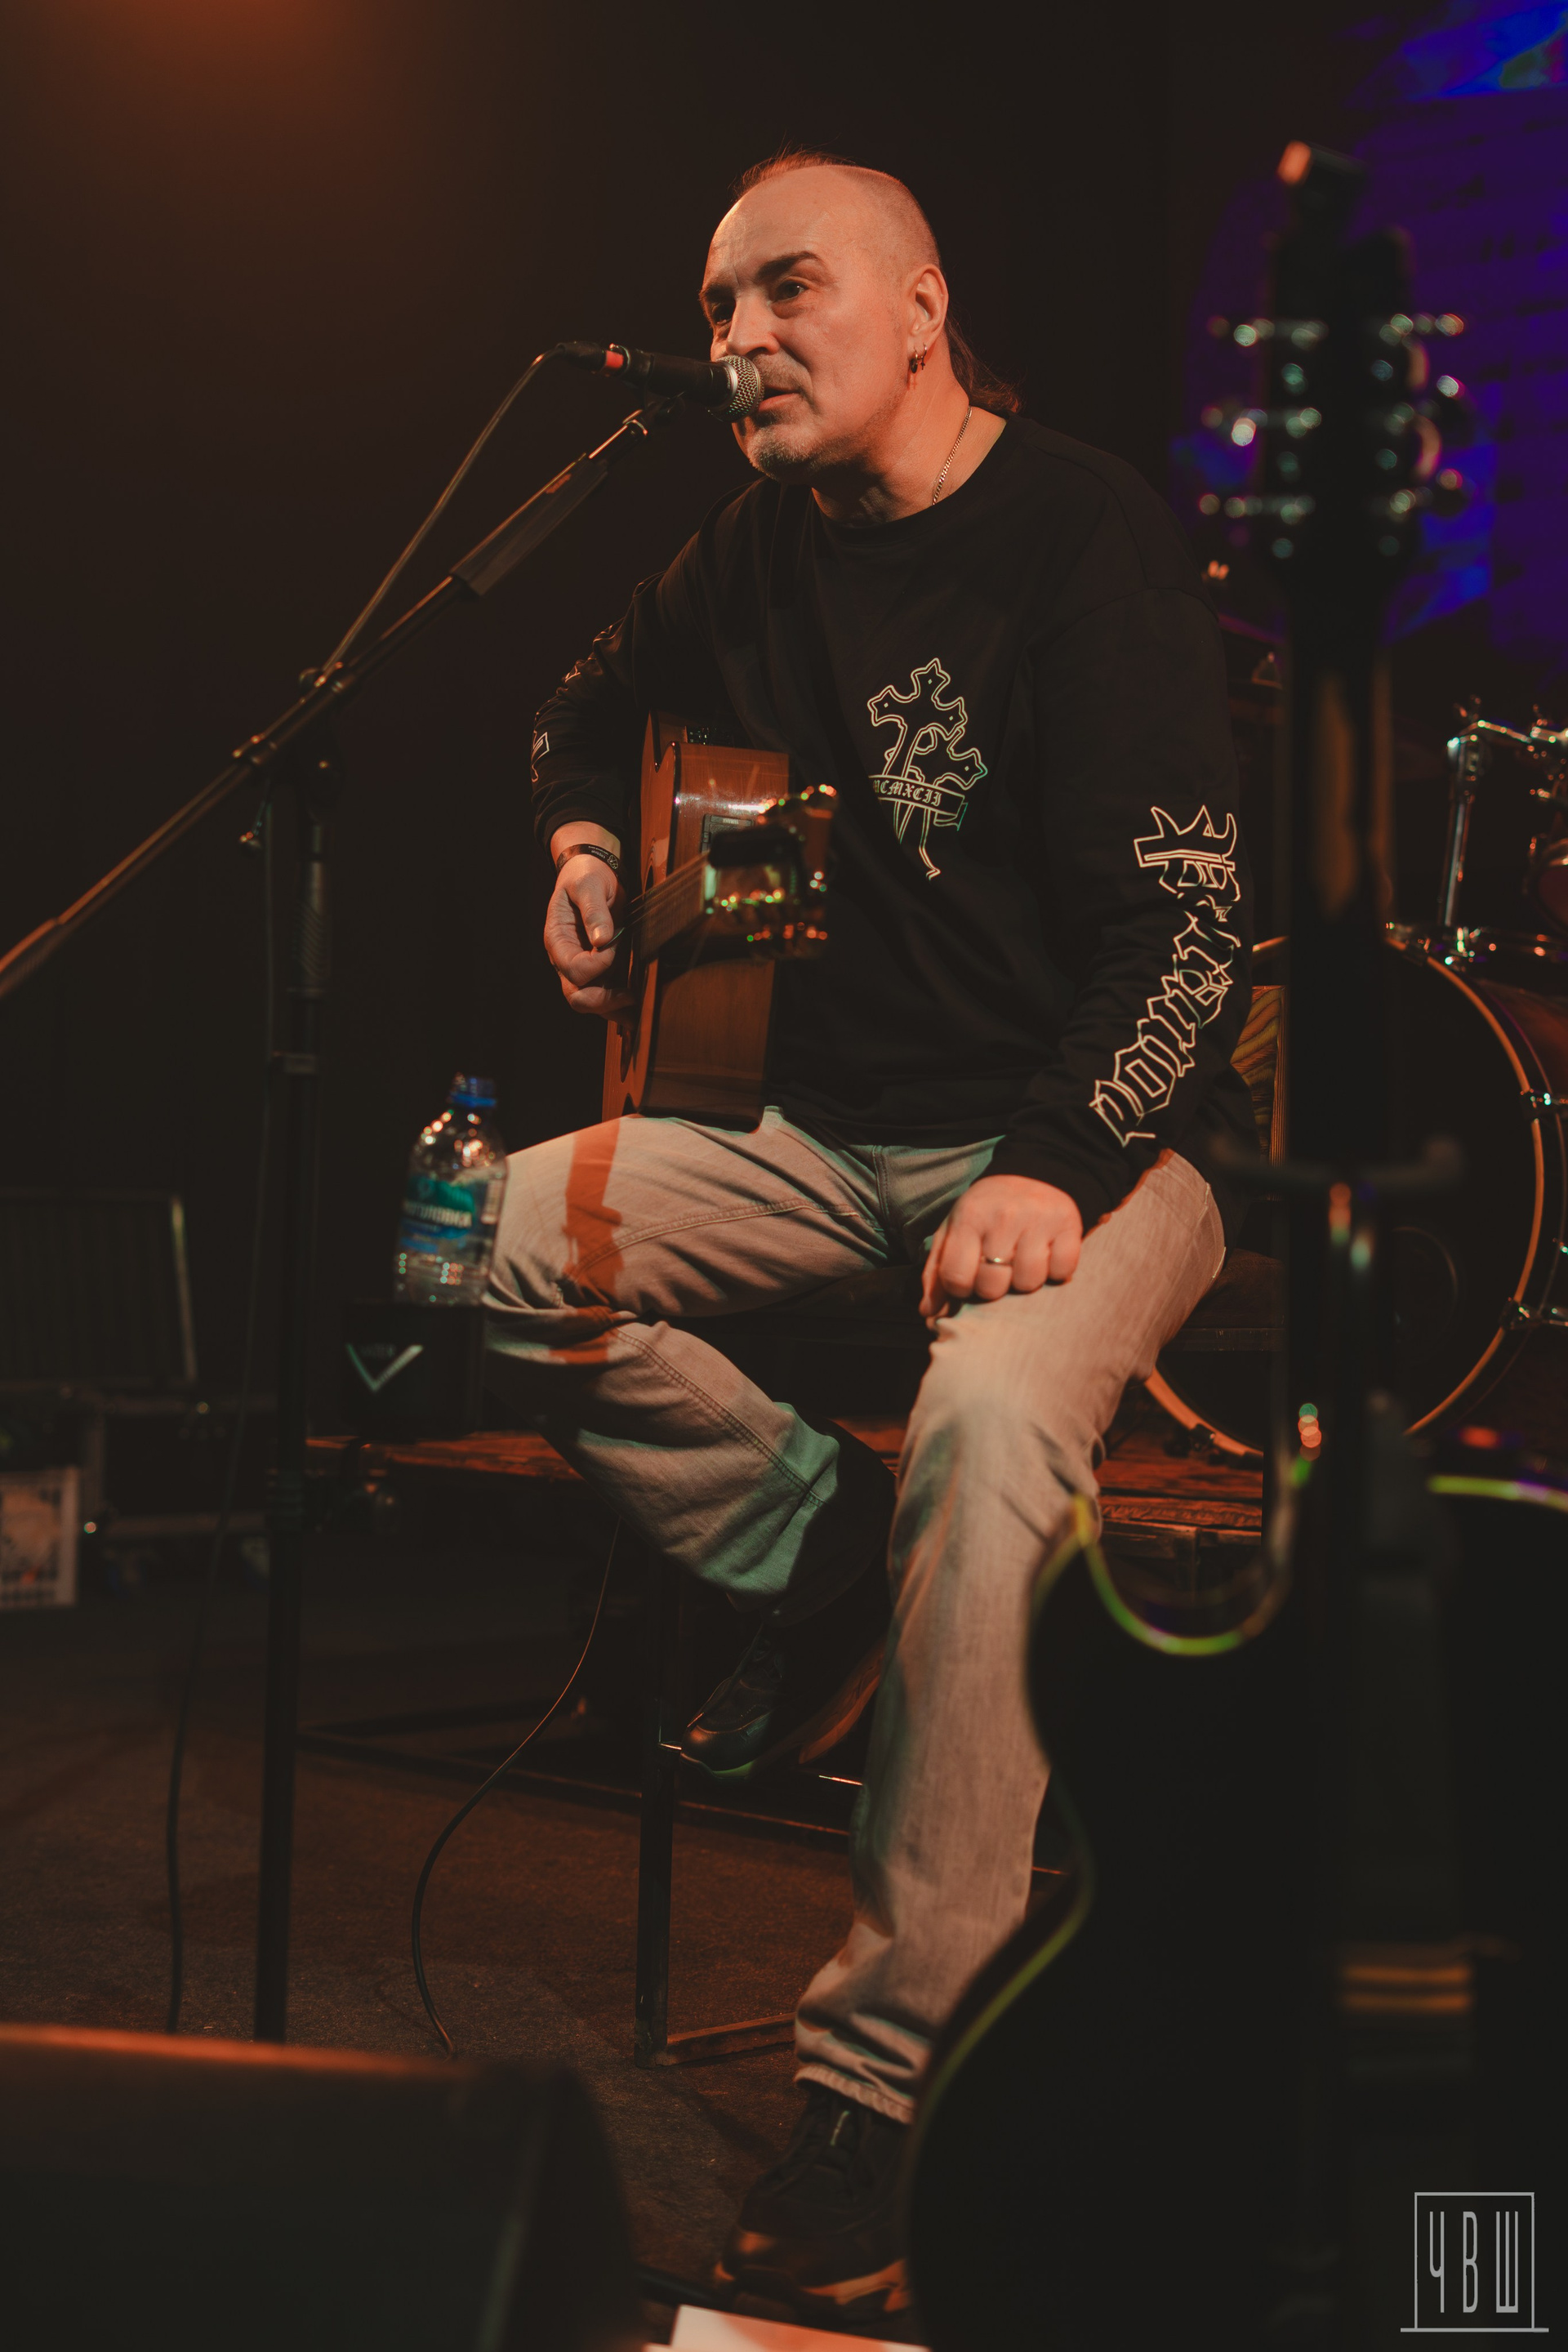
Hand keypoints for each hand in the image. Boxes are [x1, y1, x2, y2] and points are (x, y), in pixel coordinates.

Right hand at [544, 850, 630, 1017]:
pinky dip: (619, 1004)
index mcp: (557, 940)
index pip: (574, 968)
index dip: (599, 963)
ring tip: (638, 1011)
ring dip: (613, 1009)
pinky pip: (604, 994)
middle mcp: (566, 959)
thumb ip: (594, 911)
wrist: (592, 873)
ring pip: (590, 1002)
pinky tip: (637, 1006)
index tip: (618, 942)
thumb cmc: (586, 876)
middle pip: (576, 996)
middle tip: (631, 996)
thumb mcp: (589, 885)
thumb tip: (602, 940)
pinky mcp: (598, 969)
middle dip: (603, 1000)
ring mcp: (581, 967)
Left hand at [920, 1174, 1083, 1323]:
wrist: (1032, 1174)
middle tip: (999, 1270)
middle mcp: (1003, 1217)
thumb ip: (937, 1273)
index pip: (957, 1277)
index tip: (970, 1279)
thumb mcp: (954, 1232)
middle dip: (994, 1287)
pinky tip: (1046, 1255)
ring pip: (1029, 1282)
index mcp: (969, 1218)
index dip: (961, 1289)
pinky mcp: (1069, 1225)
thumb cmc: (986, 1212)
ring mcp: (1038, 1220)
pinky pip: (1062, 1271)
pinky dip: (1056, 1271)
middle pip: (993, 1285)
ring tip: (1022, 1262)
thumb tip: (928, 1313)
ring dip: (1025, 1281)